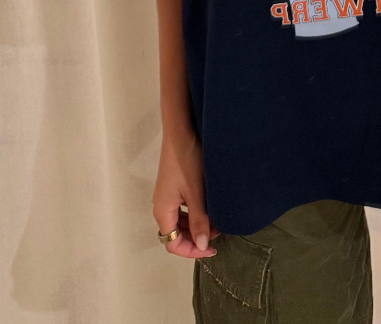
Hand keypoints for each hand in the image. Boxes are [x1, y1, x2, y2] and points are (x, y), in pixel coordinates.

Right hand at [152, 126, 219, 257]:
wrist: (181, 130)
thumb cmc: (188, 161)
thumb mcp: (197, 193)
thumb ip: (199, 221)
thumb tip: (203, 246)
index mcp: (163, 211)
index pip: (172, 244)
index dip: (192, 251)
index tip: (213, 249)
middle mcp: (161, 205)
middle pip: (175, 233)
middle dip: (196, 237)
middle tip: (219, 231)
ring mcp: (166, 194)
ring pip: (180, 220)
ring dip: (196, 224)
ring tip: (217, 219)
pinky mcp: (173, 184)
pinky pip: (182, 207)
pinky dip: (195, 212)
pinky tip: (209, 205)